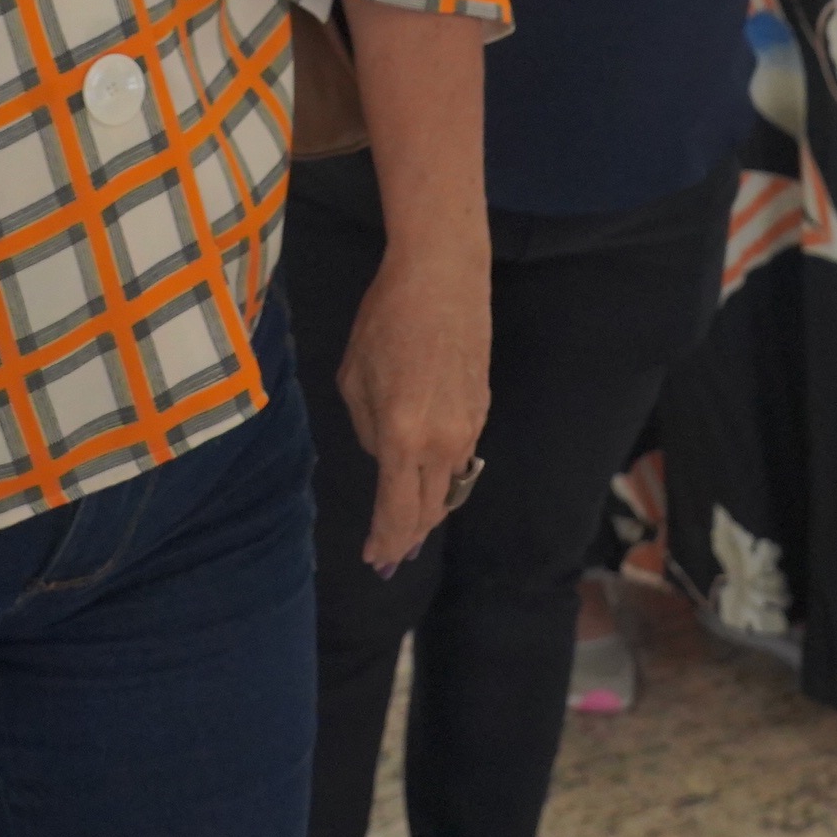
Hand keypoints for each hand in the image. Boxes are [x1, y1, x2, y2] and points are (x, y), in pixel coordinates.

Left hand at [342, 231, 491, 574]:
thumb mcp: (354, 378)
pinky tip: (428, 481)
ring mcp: (469, 427)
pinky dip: (443, 478)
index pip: (396, 511)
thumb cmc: (386, 319)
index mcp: (403, 436)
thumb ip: (369, 430)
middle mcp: (443, 442)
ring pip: (450, 488)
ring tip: (408, 530)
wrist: (442, 277)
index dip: (384, 541)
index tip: (373, 559)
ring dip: (427, 511)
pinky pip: (460, 458)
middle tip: (388, 557)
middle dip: (407, 538)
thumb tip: (385, 455)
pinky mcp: (482, 409)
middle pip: (430, 511)